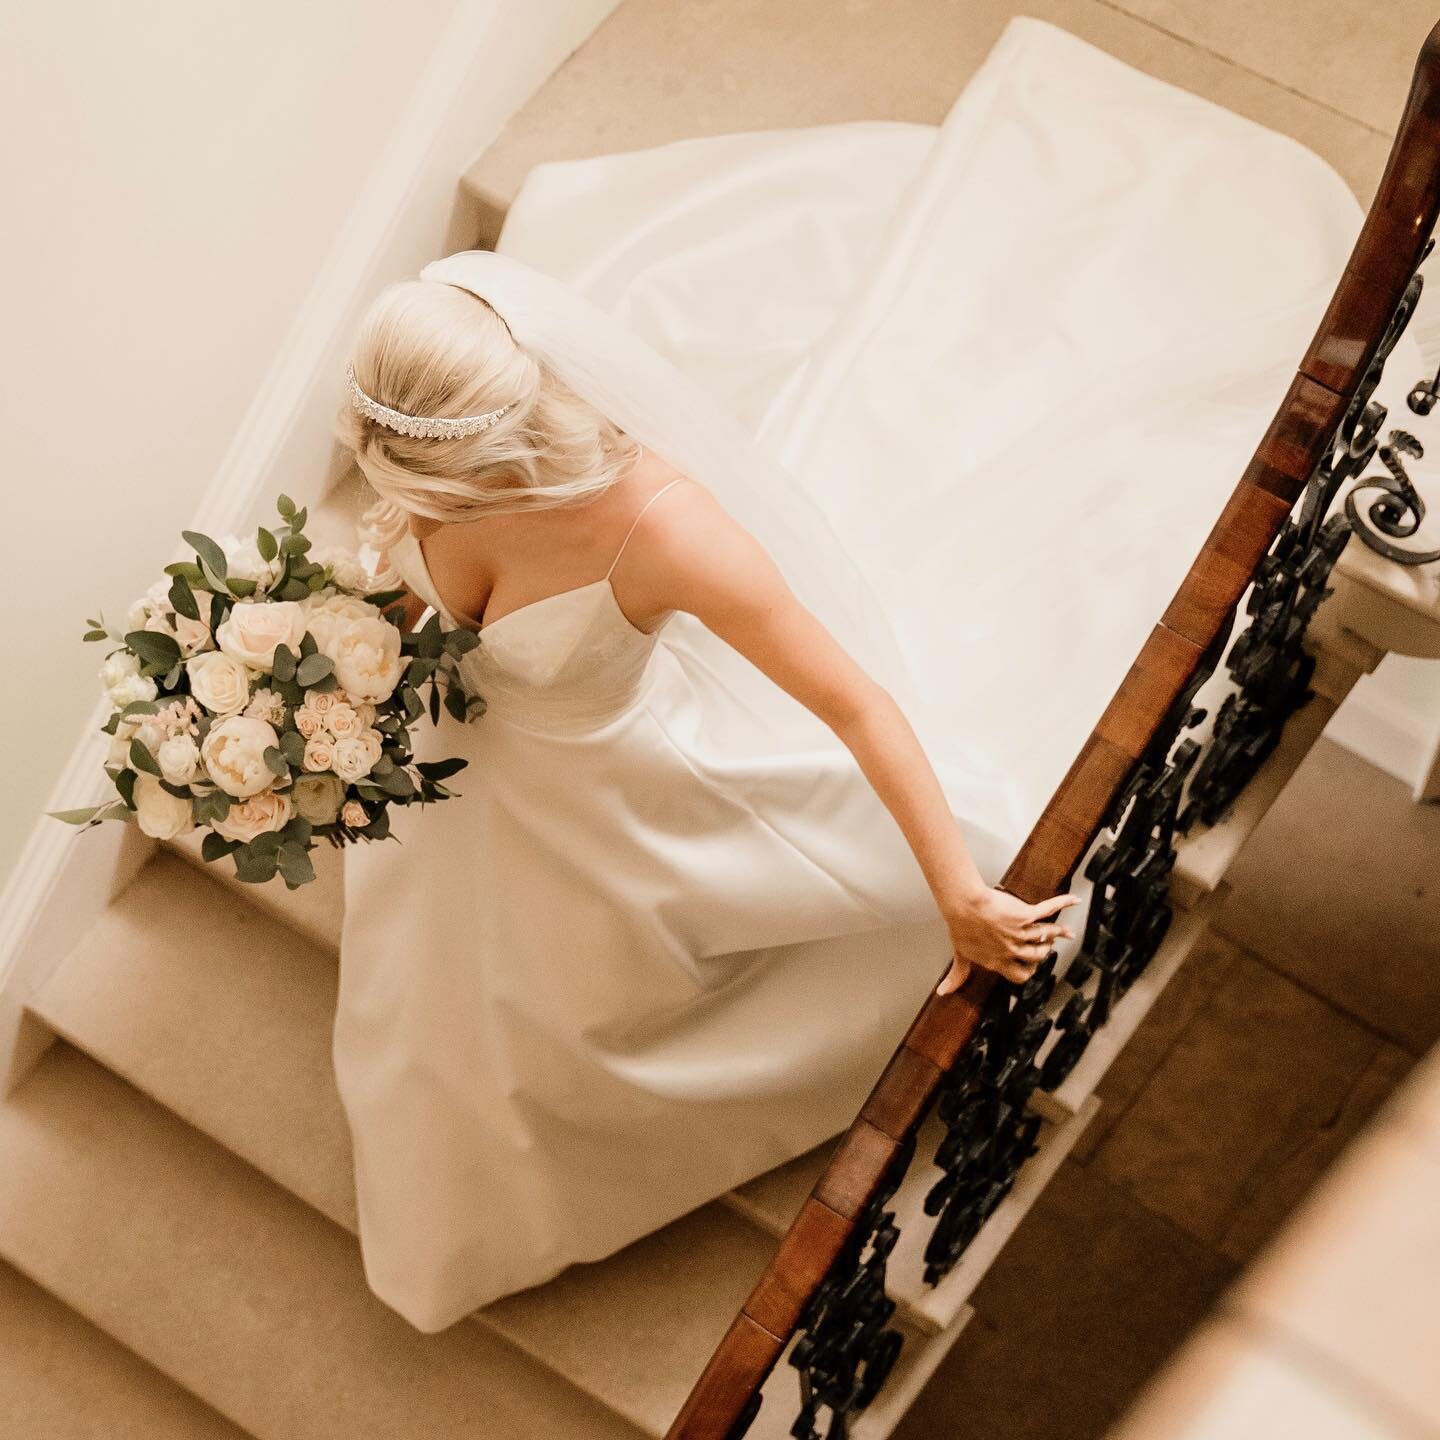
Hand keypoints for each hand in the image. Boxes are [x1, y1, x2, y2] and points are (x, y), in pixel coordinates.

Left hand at [935, 886, 1081, 993]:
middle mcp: (1013, 949)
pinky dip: (1062, 904)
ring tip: (1063, 931)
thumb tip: (943, 992)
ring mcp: (1020, 932)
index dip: (1029, 971)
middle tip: (1047, 945)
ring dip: (1055, 933)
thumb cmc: (960, 927)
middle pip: (1037, 956)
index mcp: (999, 961)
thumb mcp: (960, 954)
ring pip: (1046, 936)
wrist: (963, 905)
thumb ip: (957, 975)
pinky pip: (1048, 911)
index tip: (1032, 967)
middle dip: (1044, 952)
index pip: (1020, 975)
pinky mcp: (1025, 915)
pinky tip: (1073, 900)